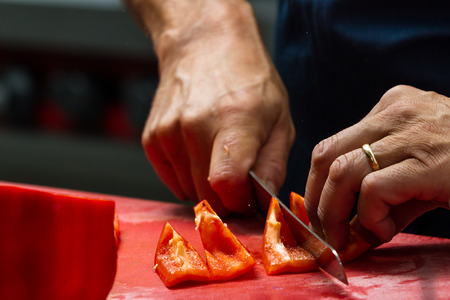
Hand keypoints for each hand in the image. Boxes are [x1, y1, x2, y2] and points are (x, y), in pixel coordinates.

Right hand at [140, 1, 294, 214]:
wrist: (205, 46)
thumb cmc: (248, 82)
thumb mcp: (279, 118)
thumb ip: (273, 165)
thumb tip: (262, 203)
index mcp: (234, 120)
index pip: (225, 183)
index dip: (239, 201)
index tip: (247, 197)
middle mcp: (194, 126)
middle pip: (206, 195)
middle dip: (226, 199)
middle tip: (238, 179)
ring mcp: (168, 132)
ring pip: (188, 191)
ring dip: (206, 187)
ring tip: (217, 156)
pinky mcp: (151, 138)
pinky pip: (171, 179)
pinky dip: (187, 177)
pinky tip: (199, 153)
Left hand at [304, 85, 449, 248]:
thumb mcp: (421, 167)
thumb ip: (384, 189)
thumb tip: (350, 224)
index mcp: (392, 107)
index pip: (333, 144)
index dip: (318, 183)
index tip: (321, 212)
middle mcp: (396, 112)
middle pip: (325, 153)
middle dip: (316, 199)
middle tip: (325, 229)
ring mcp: (412, 133)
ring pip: (341, 171)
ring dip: (335, 212)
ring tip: (348, 236)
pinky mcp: (429, 161)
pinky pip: (373, 189)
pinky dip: (369, 216)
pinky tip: (385, 229)